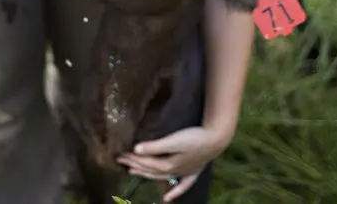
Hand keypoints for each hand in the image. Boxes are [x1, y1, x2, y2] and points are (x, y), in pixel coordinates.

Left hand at [116, 126, 231, 201]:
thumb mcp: (174, 141)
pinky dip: (175, 192)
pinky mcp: (193, 171)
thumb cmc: (194, 138)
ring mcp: (184, 173)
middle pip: (151, 170)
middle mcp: (174, 172)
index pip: (146, 163)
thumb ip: (155, 146)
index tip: (120, 155)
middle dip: (136, 165)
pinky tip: (168, 198)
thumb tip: (136, 150)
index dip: (132, 159)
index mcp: (168, 165)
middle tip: (122, 161)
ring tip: (134, 172)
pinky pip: (182, 185)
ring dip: (147, 175)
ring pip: (161, 176)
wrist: (216, 140)